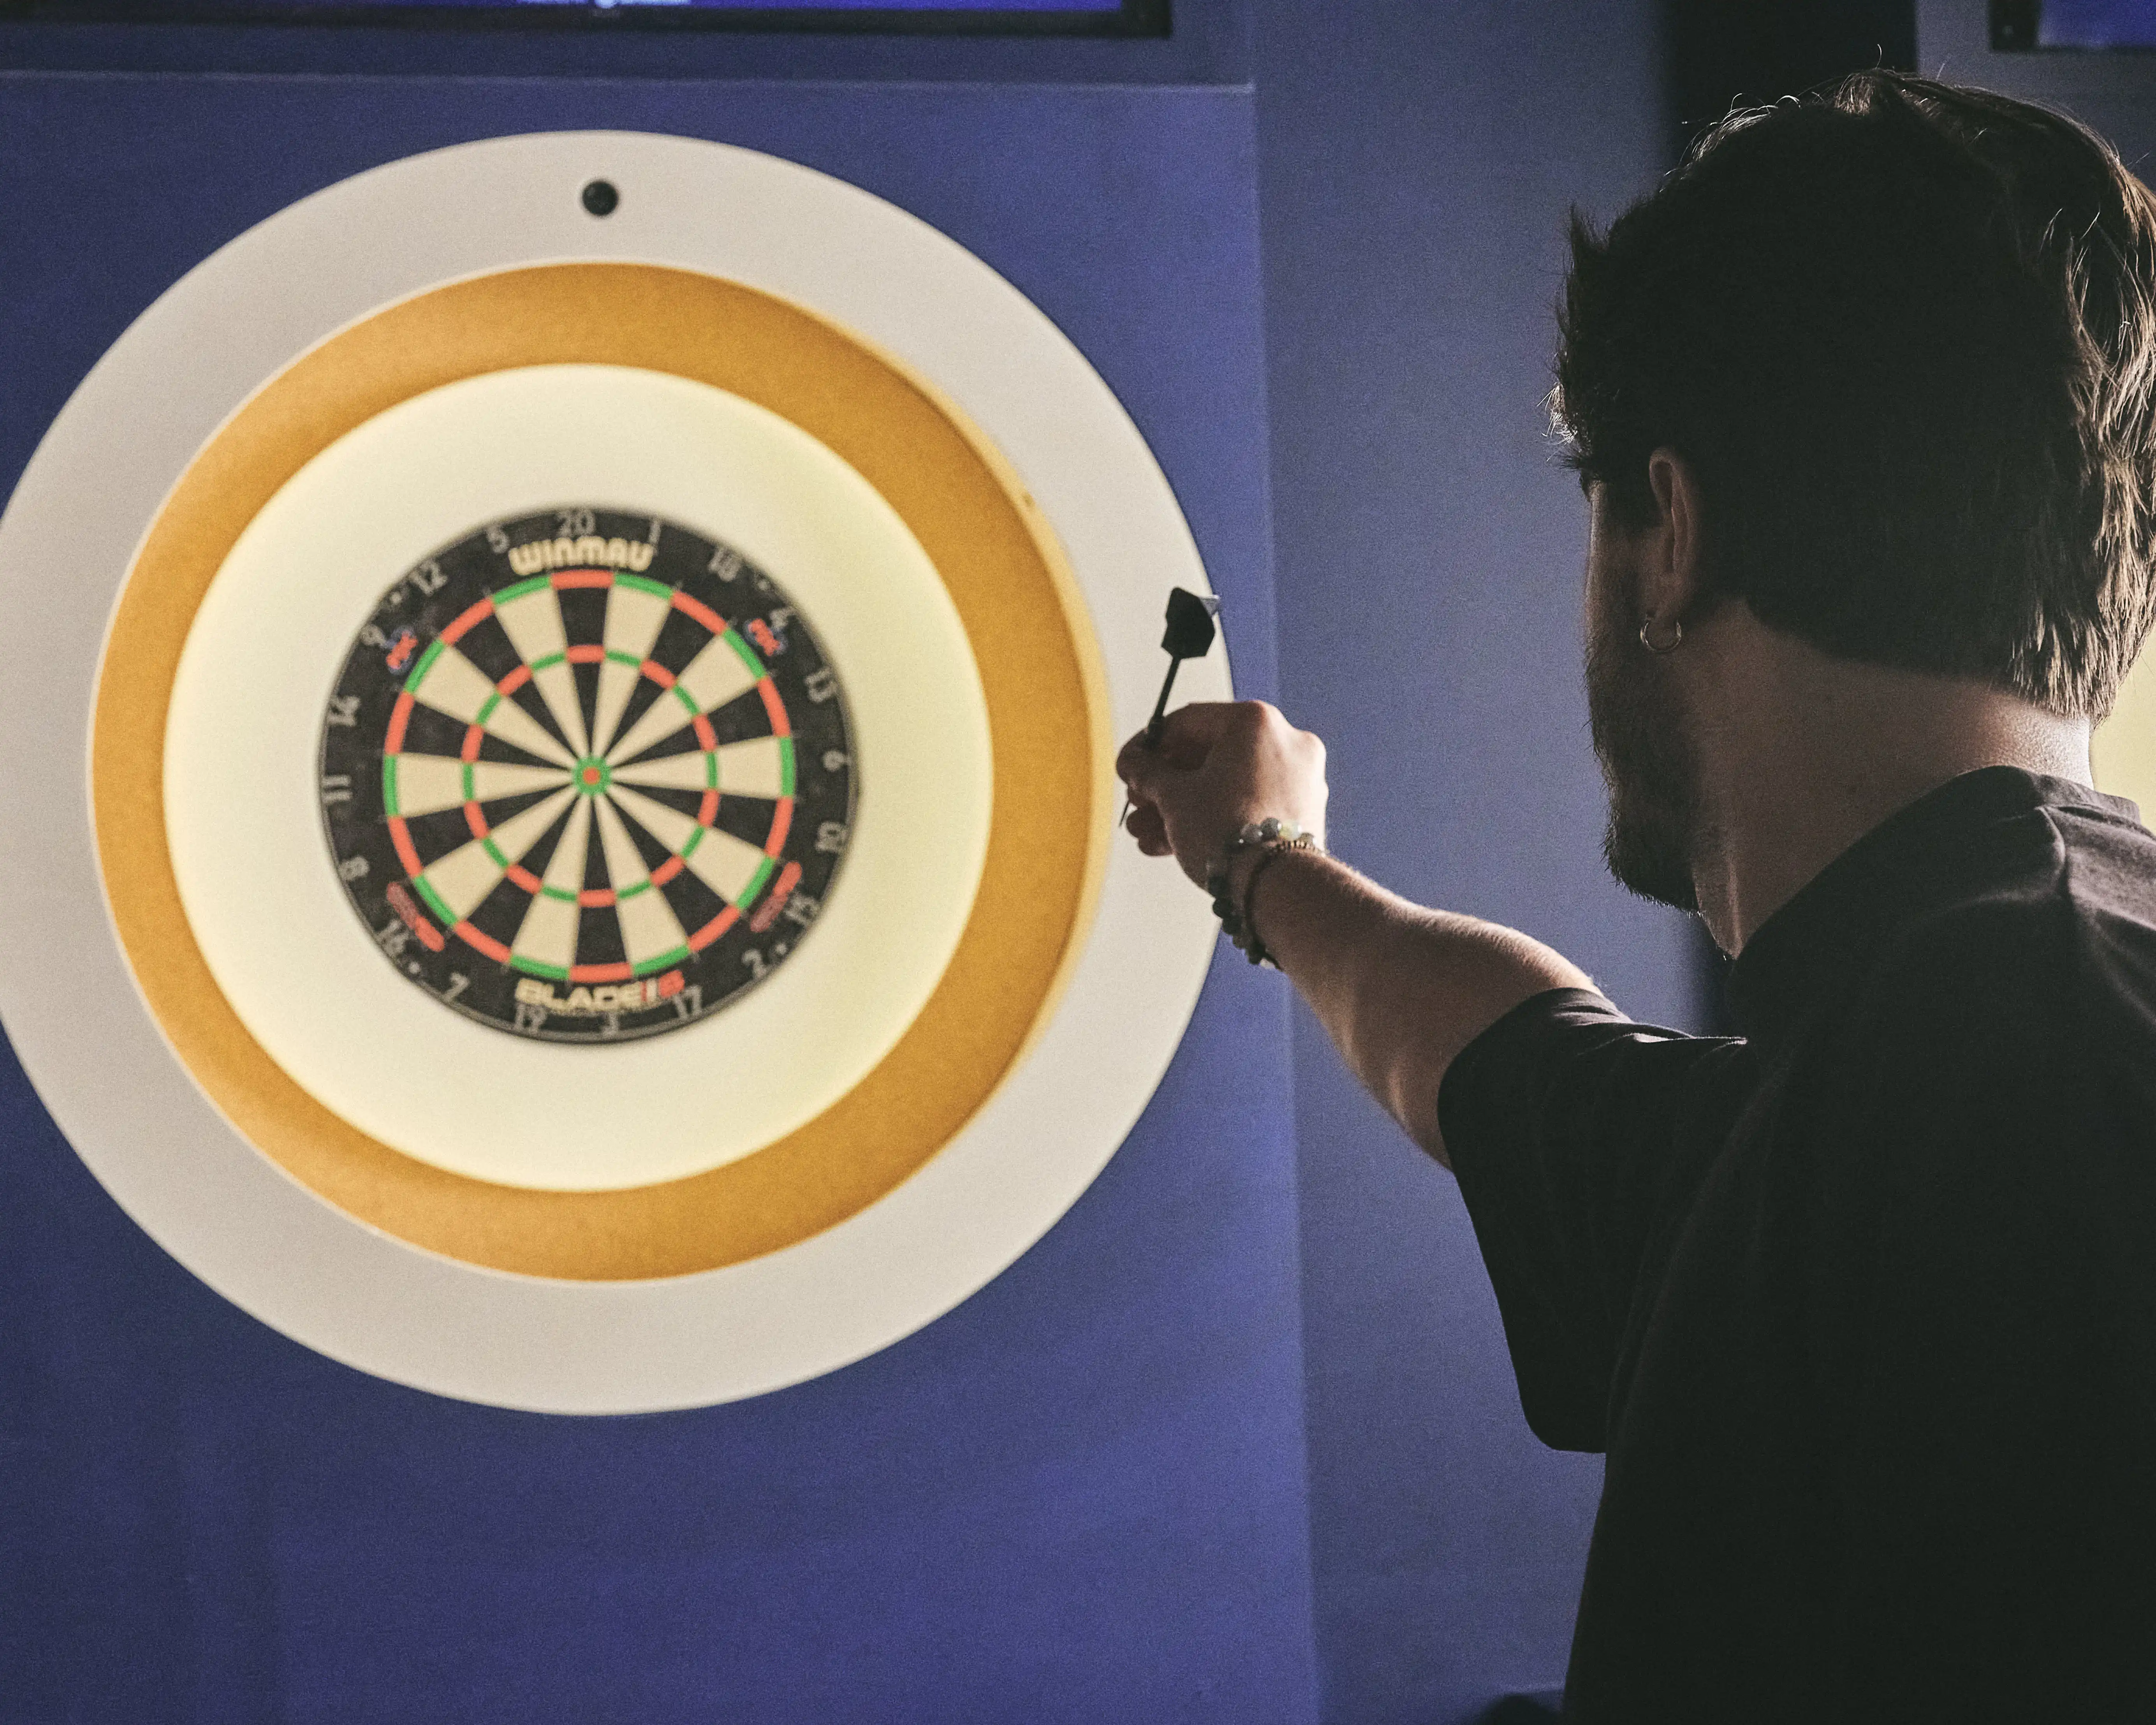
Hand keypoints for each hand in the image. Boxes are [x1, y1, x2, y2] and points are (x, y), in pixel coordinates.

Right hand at [1115, 701, 1328, 886]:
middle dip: (1165, 786)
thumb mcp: (1173, 796)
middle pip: (1208, 756)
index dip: (1148, 746)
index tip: (1128, 766)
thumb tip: (1133, 764)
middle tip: (1138, 803)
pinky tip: (1172, 843)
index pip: (1188, 722)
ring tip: (1145, 833)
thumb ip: (1147, 772)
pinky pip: (1247, 804)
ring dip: (1181, 807)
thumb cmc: (1225, 831)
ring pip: (1225, 785)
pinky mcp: (1301, 811)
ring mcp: (1298, 777)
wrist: (1275, 887)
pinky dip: (1213, 817)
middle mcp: (1285, 741)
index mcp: (1255, 721)